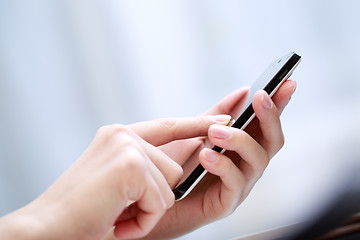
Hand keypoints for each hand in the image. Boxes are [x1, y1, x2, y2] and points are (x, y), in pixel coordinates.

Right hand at [0, 115, 229, 239]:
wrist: (48, 228)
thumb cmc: (84, 209)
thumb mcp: (118, 179)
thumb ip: (147, 163)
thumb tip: (178, 165)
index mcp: (120, 134)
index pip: (170, 125)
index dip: (199, 122)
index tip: (226, 115)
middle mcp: (123, 134)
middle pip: (174, 165)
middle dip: (156, 194)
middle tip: (122, 205)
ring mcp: (127, 146)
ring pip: (171, 183)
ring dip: (148, 208)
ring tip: (117, 212)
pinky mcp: (130, 165)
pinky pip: (161, 200)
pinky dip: (144, 219)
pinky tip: (118, 219)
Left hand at [137, 80, 296, 238]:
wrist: (149, 198)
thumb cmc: (172, 165)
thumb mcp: (192, 132)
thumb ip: (215, 114)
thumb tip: (243, 91)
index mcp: (239, 148)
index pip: (265, 124)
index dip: (279, 105)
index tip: (287, 83)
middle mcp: (244, 165)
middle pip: (272, 141)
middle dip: (271, 117)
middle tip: (260, 97)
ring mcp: (238, 185)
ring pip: (258, 160)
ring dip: (240, 140)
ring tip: (215, 131)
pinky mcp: (225, 204)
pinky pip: (235, 183)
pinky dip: (223, 165)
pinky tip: (205, 155)